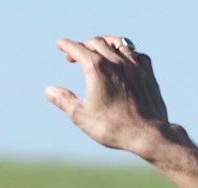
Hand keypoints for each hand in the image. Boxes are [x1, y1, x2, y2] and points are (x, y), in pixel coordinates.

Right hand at [45, 35, 178, 158]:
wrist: (146, 134)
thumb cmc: (112, 127)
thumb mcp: (81, 116)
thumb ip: (64, 100)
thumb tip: (49, 91)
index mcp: (96, 67)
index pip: (77, 48)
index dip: (66, 45)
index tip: (59, 44)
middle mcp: (115, 61)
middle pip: (97, 42)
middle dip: (83, 45)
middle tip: (76, 55)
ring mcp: (134, 65)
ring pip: (118, 43)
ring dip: (106, 44)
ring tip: (100, 50)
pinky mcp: (147, 73)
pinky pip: (137, 54)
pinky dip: (127, 53)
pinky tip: (125, 60)